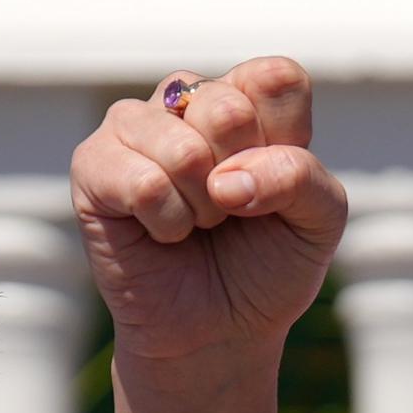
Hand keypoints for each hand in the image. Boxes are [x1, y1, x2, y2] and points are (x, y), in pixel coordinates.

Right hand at [71, 55, 344, 372]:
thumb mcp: (318, 222)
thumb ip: (303, 177)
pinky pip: (144, 183)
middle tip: (230, 210)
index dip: (285, 141)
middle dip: (242, 179)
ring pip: (184, 149)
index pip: (275, 79)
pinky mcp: (93, 163)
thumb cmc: (266, 268)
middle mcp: (187, 100)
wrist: (217, 334)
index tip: (276, 185)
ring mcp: (135, 125)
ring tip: (196, 224)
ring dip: (203, 208)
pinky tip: (162, 233)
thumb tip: (226, 178)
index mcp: (246, 98)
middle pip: (228, 109)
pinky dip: (167, 224)